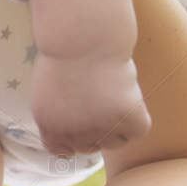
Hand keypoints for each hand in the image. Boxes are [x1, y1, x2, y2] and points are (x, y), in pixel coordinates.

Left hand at [31, 51, 151, 157]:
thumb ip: (59, 120)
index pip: (63, 151)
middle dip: (96, 127)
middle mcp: (73, 134)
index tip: (82, 115)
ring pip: (115, 142)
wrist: (85, 35)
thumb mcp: (48, 91)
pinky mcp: (127, 118)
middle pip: (92, 148)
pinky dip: (137, 116)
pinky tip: (127, 95)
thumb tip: (72, 150)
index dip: (75, 136)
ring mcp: (101, 128)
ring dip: (117, 123)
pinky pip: (138, 130)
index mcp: (48, 127)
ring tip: (111, 92)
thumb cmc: (67, 56)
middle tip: (98, 96)